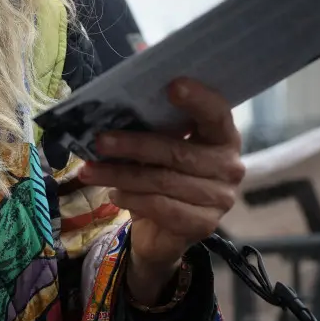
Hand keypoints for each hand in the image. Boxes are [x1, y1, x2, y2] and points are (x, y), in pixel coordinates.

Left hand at [78, 78, 244, 301]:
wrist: (163, 234)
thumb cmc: (162, 181)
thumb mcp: (158, 152)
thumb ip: (152, 131)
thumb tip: (114, 109)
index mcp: (223, 138)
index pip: (217, 114)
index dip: (197, 99)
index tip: (172, 85)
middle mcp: (229, 167)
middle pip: (177, 152)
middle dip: (133, 145)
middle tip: (100, 141)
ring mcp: (220, 198)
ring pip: (162, 181)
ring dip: (120, 175)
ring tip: (90, 171)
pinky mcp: (203, 224)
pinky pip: (161, 207)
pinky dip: (132, 199)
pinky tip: (113, 194)